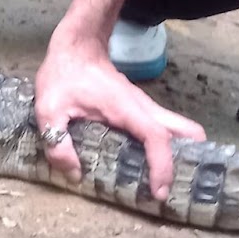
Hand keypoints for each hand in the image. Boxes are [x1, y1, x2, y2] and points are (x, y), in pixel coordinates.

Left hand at [34, 29, 204, 201]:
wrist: (75, 45)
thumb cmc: (63, 73)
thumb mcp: (49, 108)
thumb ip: (58, 142)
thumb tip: (75, 174)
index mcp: (125, 108)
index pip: (156, 137)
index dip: (163, 166)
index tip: (160, 192)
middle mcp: (142, 107)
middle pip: (184, 130)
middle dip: (189, 158)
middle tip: (178, 188)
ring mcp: (143, 107)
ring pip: (176, 129)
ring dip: (178, 154)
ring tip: (165, 185)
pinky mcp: (137, 109)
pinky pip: (160, 130)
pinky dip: (164, 148)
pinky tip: (148, 167)